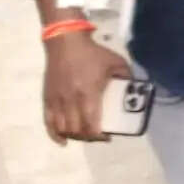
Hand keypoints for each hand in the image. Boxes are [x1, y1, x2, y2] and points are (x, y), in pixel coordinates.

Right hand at [41, 26, 134, 141]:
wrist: (65, 43)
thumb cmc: (92, 53)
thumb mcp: (116, 63)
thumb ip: (127, 77)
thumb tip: (136, 90)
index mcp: (88, 93)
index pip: (91, 123)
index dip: (98, 135)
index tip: (107, 137)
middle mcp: (70, 100)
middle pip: (77, 129)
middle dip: (88, 137)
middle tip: (98, 135)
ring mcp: (56, 100)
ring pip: (63, 128)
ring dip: (74, 136)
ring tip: (84, 135)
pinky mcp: (47, 99)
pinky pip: (48, 122)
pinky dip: (54, 134)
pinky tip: (63, 140)